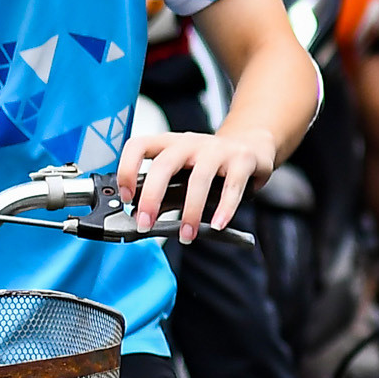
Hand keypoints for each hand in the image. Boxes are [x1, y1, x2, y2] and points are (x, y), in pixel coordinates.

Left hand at [115, 128, 277, 243]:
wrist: (252, 145)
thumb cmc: (212, 163)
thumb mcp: (184, 173)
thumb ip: (165, 192)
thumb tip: (142, 216)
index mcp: (169, 144)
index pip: (138, 146)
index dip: (126, 170)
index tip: (126, 198)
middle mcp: (190, 143)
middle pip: (164, 165)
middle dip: (151, 197)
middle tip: (145, 224)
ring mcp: (217, 150)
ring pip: (199, 178)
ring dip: (190, 211)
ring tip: (186, 235)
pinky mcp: (242, 160)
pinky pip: (231, 187)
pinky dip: (224, 209)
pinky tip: (218, 225)